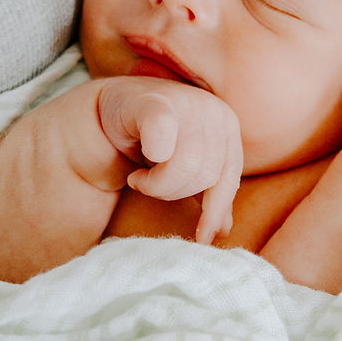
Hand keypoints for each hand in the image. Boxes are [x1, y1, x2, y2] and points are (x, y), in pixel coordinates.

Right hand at [97, 77, 242, 242]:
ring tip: (141, 180)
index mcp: (227, 125)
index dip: (216, 211)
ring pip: (185, 166)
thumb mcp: (186, 164)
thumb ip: (206, 192)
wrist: (112, 110)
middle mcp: (213, 110)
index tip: (203, 238)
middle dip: (174, 193)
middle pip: (205, 175)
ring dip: (157, 186)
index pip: (229, 178)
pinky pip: (161, 147)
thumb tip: (223, 230)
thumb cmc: (153, 138)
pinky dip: (149, 170)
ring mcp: (187, 103)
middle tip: (151, 187)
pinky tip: (135, 173)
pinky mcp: (156, 103)